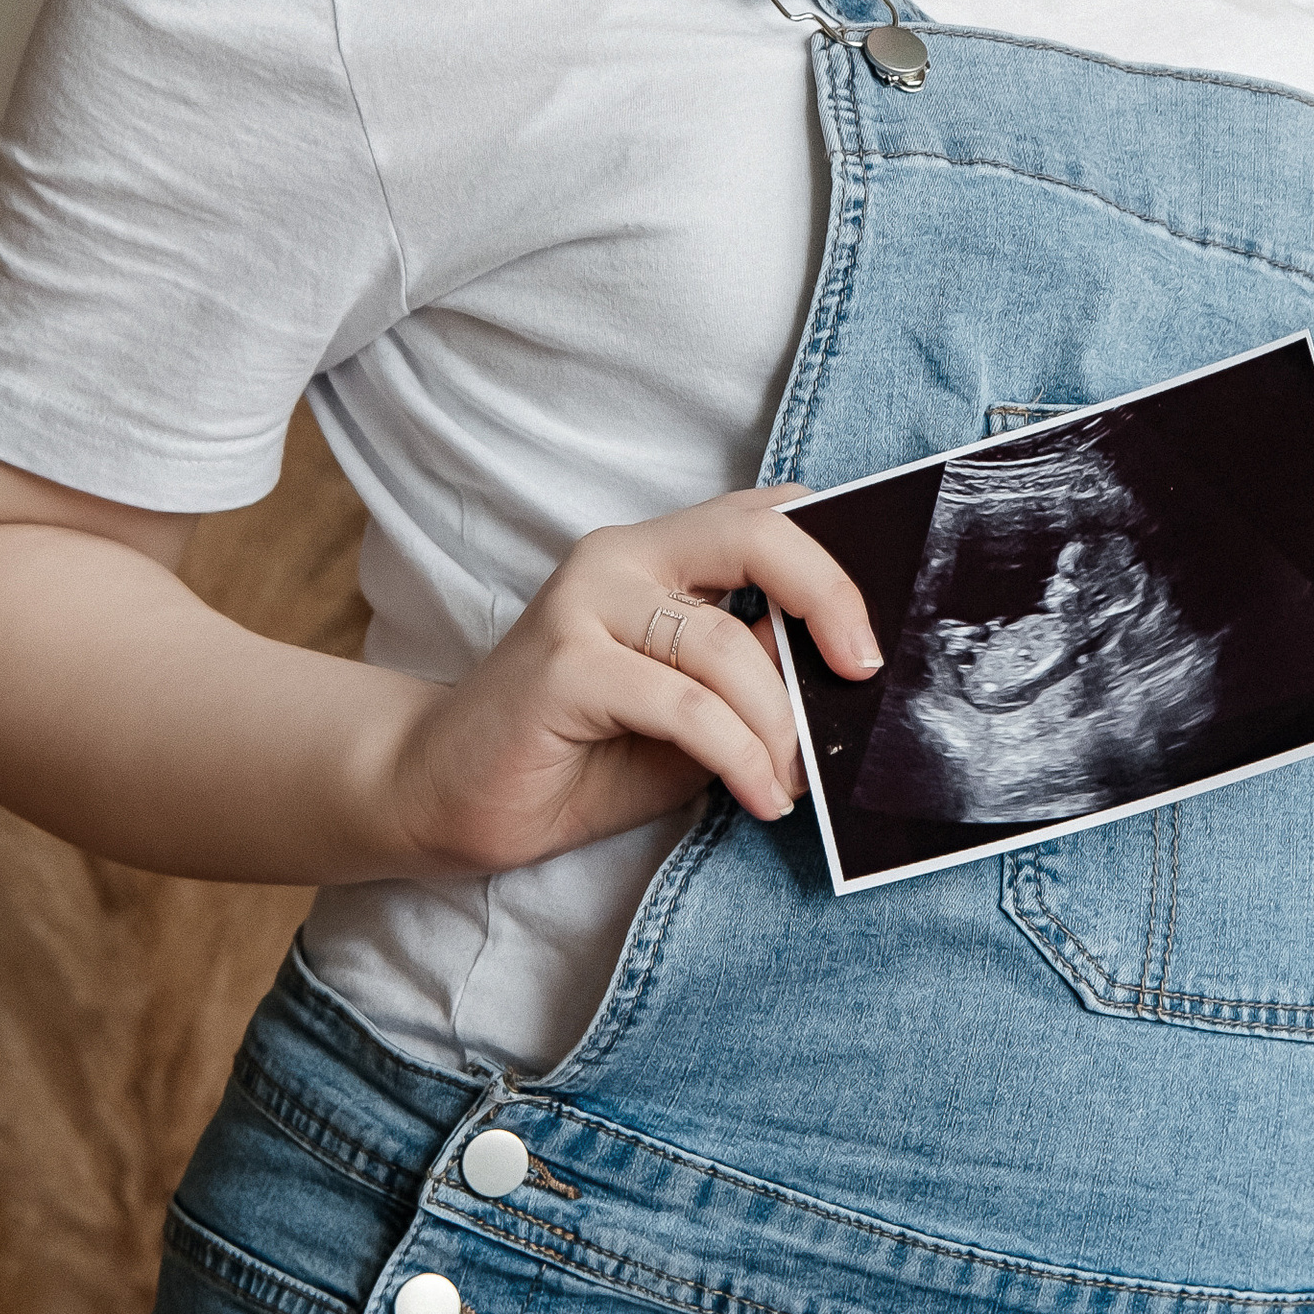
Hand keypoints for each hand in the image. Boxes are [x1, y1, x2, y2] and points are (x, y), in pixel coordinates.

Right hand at [383, 488, 879, 876]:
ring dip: (779, 726)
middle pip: (758, 538)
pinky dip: (739, 755)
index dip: (835, 561)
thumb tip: (840, 674)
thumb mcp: (689, 716)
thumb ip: (750, 679)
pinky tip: (760, 796)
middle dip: (830, 601)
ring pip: (728, 644)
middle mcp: (620, 557)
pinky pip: (686, 705)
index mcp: (655, 553)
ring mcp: (586, 603)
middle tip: (862, 675)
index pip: (766, 516)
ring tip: (793, 783)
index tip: (873, 636)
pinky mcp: (563, 665)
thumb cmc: (576, 756)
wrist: (440, 797)